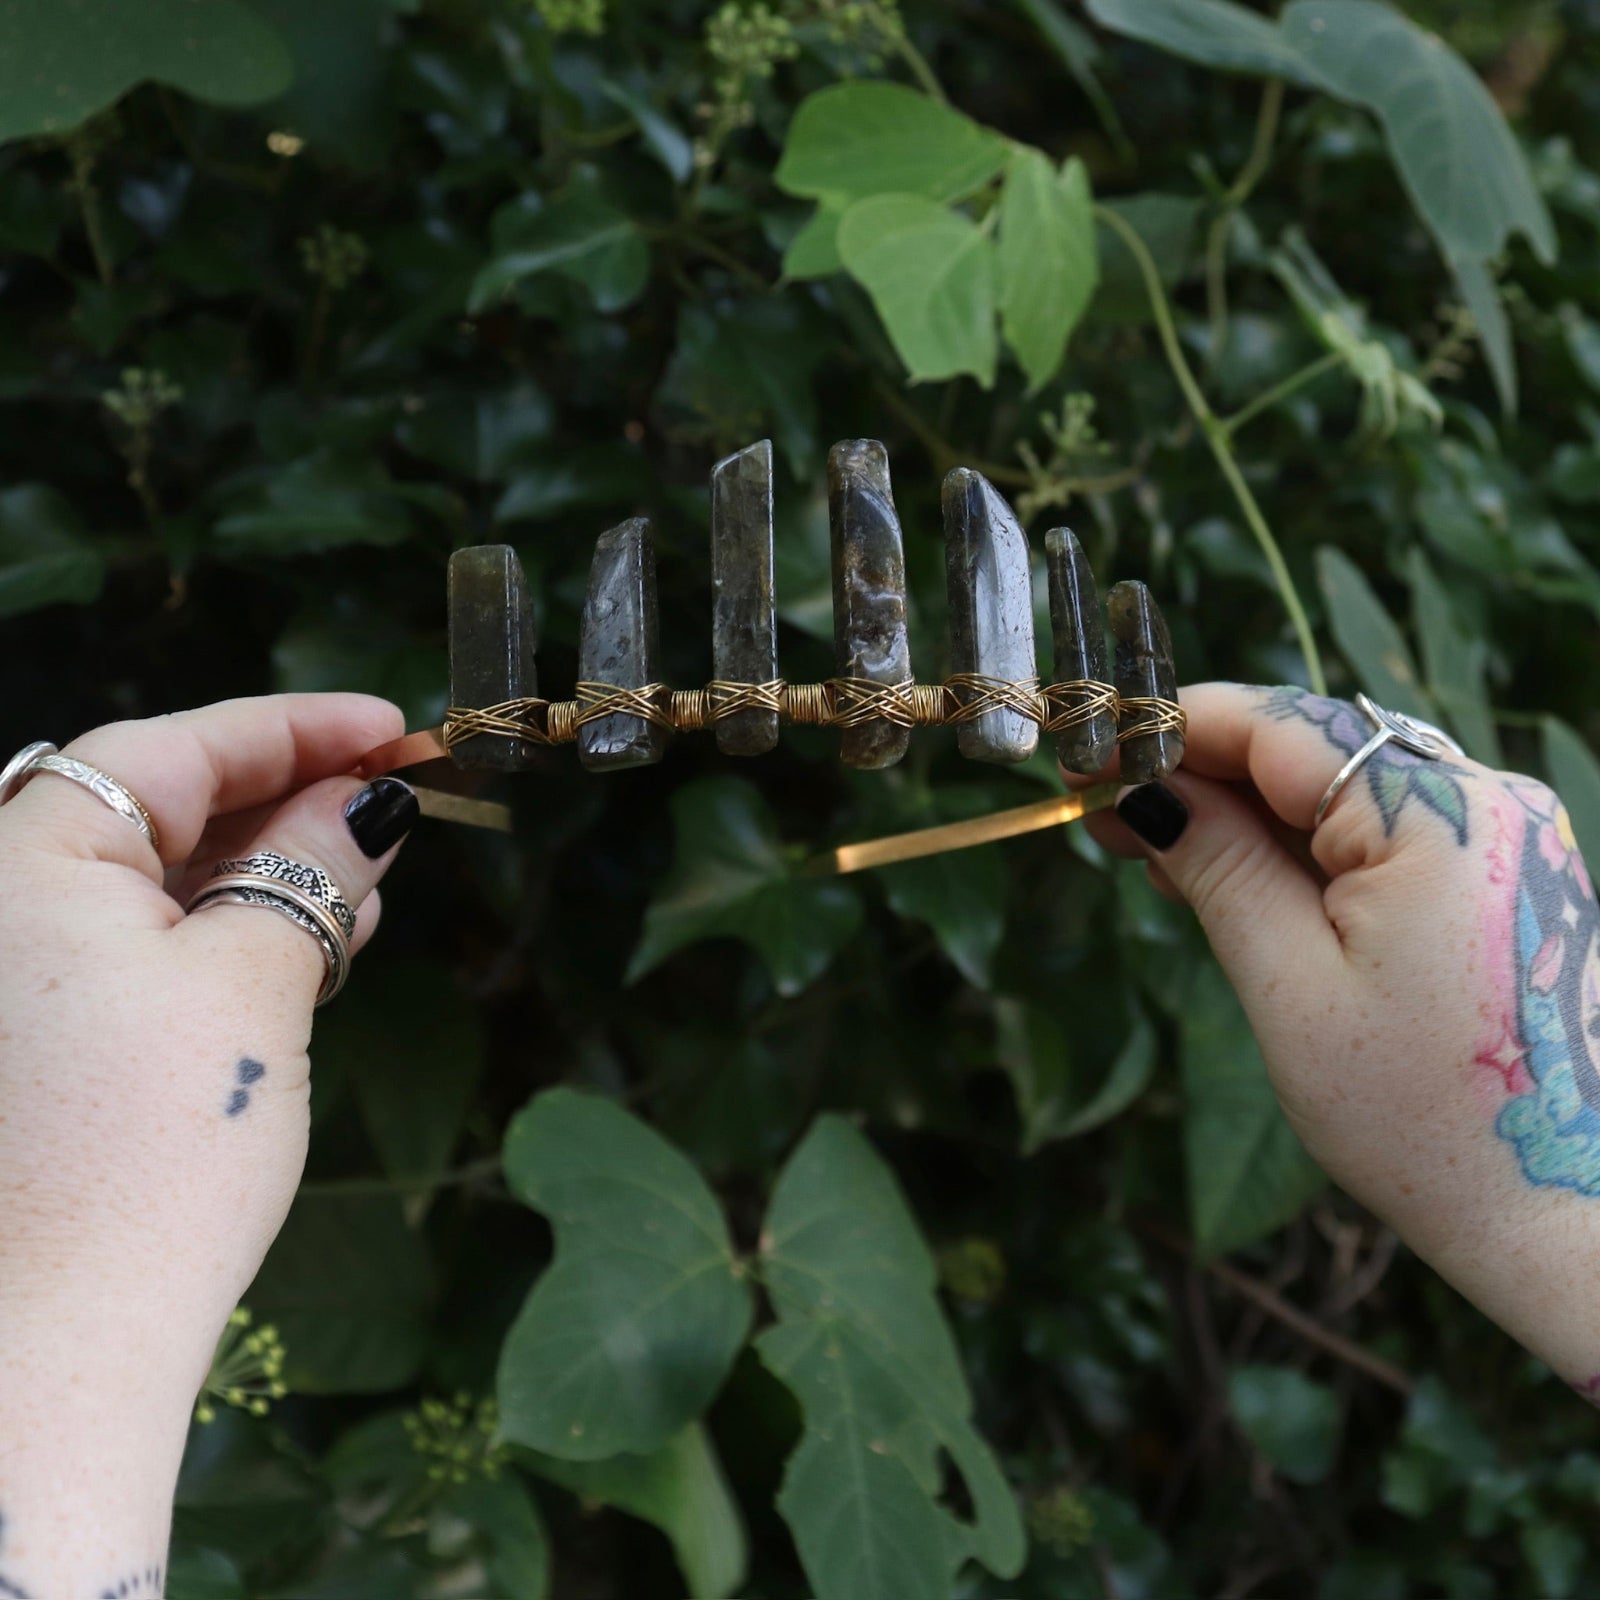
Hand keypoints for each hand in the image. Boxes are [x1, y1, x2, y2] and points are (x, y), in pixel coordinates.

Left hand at [0, 694, 414, 1594]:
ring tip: (368, 888)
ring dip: (266, 874)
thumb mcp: (254, 984)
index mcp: (22, 859)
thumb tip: (371, 799)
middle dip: (287, 802)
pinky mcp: (37, 1041)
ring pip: (154, 883)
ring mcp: (15, 978)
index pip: (173, 750)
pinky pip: (136, 949)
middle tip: (395, 805)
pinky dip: (224, 936)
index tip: (394, 725)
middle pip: (158, 809)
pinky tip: (307, 949)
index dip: (295, 727)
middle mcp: (0, 903)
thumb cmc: (153, 1149)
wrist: (50, 1351)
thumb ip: (312, 869)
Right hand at [1085, 683, 1599, 1397]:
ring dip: (1250, 813)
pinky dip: (1307, 846)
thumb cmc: (1423, 1119)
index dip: (1176, 731)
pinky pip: (1385, 829)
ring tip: (1166, 862)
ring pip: (1345, 788)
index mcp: (1441, 817)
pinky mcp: (1504, 874)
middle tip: (1112, 820)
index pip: (1281, 727)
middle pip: (1314, 750)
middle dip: (1206, 775)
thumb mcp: (1291, 989)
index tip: (1096, 754)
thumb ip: (1218, 869)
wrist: (1563, 1218)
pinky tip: (1243, 880)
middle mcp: (1489, 800)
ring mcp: (1505, 835)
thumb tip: (1144, 793)